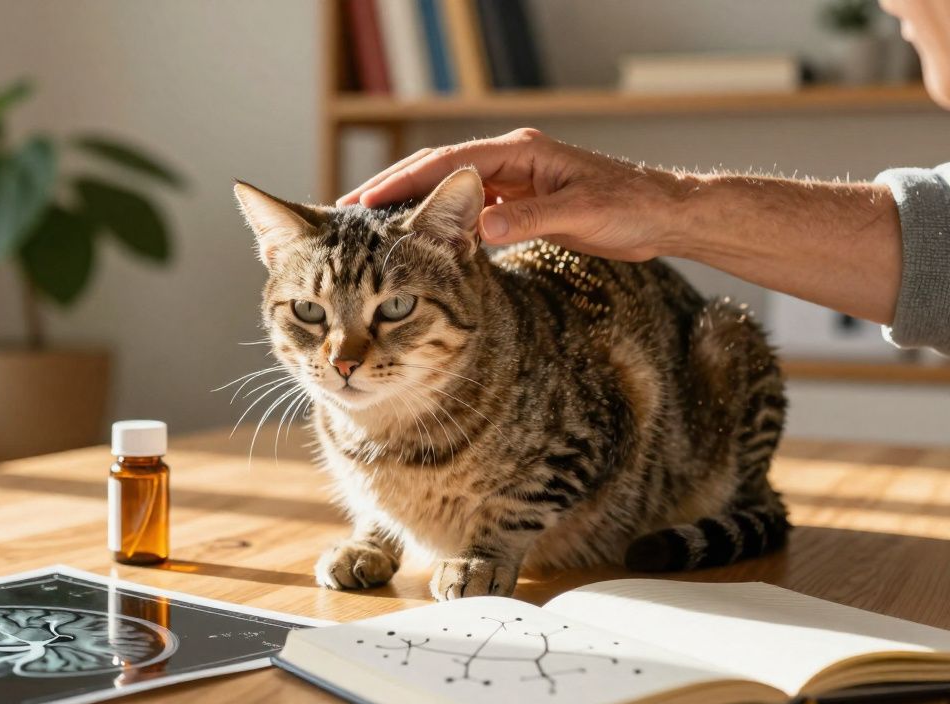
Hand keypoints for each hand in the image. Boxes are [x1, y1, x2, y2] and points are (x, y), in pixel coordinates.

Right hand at [337, 129, 693, 260]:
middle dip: (393, 189)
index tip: (367, 201)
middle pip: (438, 171)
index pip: (449, 163)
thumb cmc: (631, 207)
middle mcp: (510, 161)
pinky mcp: (519, 204)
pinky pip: (466, 212)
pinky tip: (415, 242)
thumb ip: (531, 220)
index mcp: (520, 152)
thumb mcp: (582, 214)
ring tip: (370, 230)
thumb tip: (478, 230)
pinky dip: (437, 224)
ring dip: (410, 208)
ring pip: (447, 192)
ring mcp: (513, 182)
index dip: (405, 181)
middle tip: (348, 213)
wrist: (662, 216)